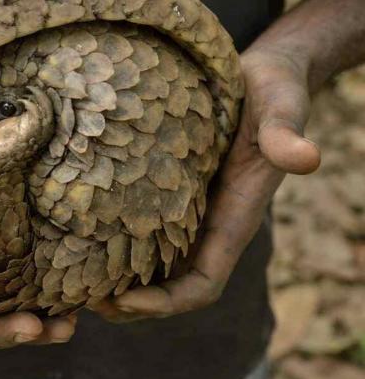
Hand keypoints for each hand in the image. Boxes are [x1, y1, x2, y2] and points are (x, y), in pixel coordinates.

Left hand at [90, 45, 320, 322]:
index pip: (203, 282)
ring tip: (71, 280)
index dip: (167, 302)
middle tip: (82, 301)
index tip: (125, 302)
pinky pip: (140, 228)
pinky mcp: (168, 188)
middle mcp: (208, 222)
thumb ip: (286, 133)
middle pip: (170, 285)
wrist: (261, 74)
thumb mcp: (280, 106)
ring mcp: (187, 209)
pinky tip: (77, 235)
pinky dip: (112, 243)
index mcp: (234, 217)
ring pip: (151, 263)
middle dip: (131, 303)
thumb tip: (307, 159)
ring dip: (115, 279)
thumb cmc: (272, 91)